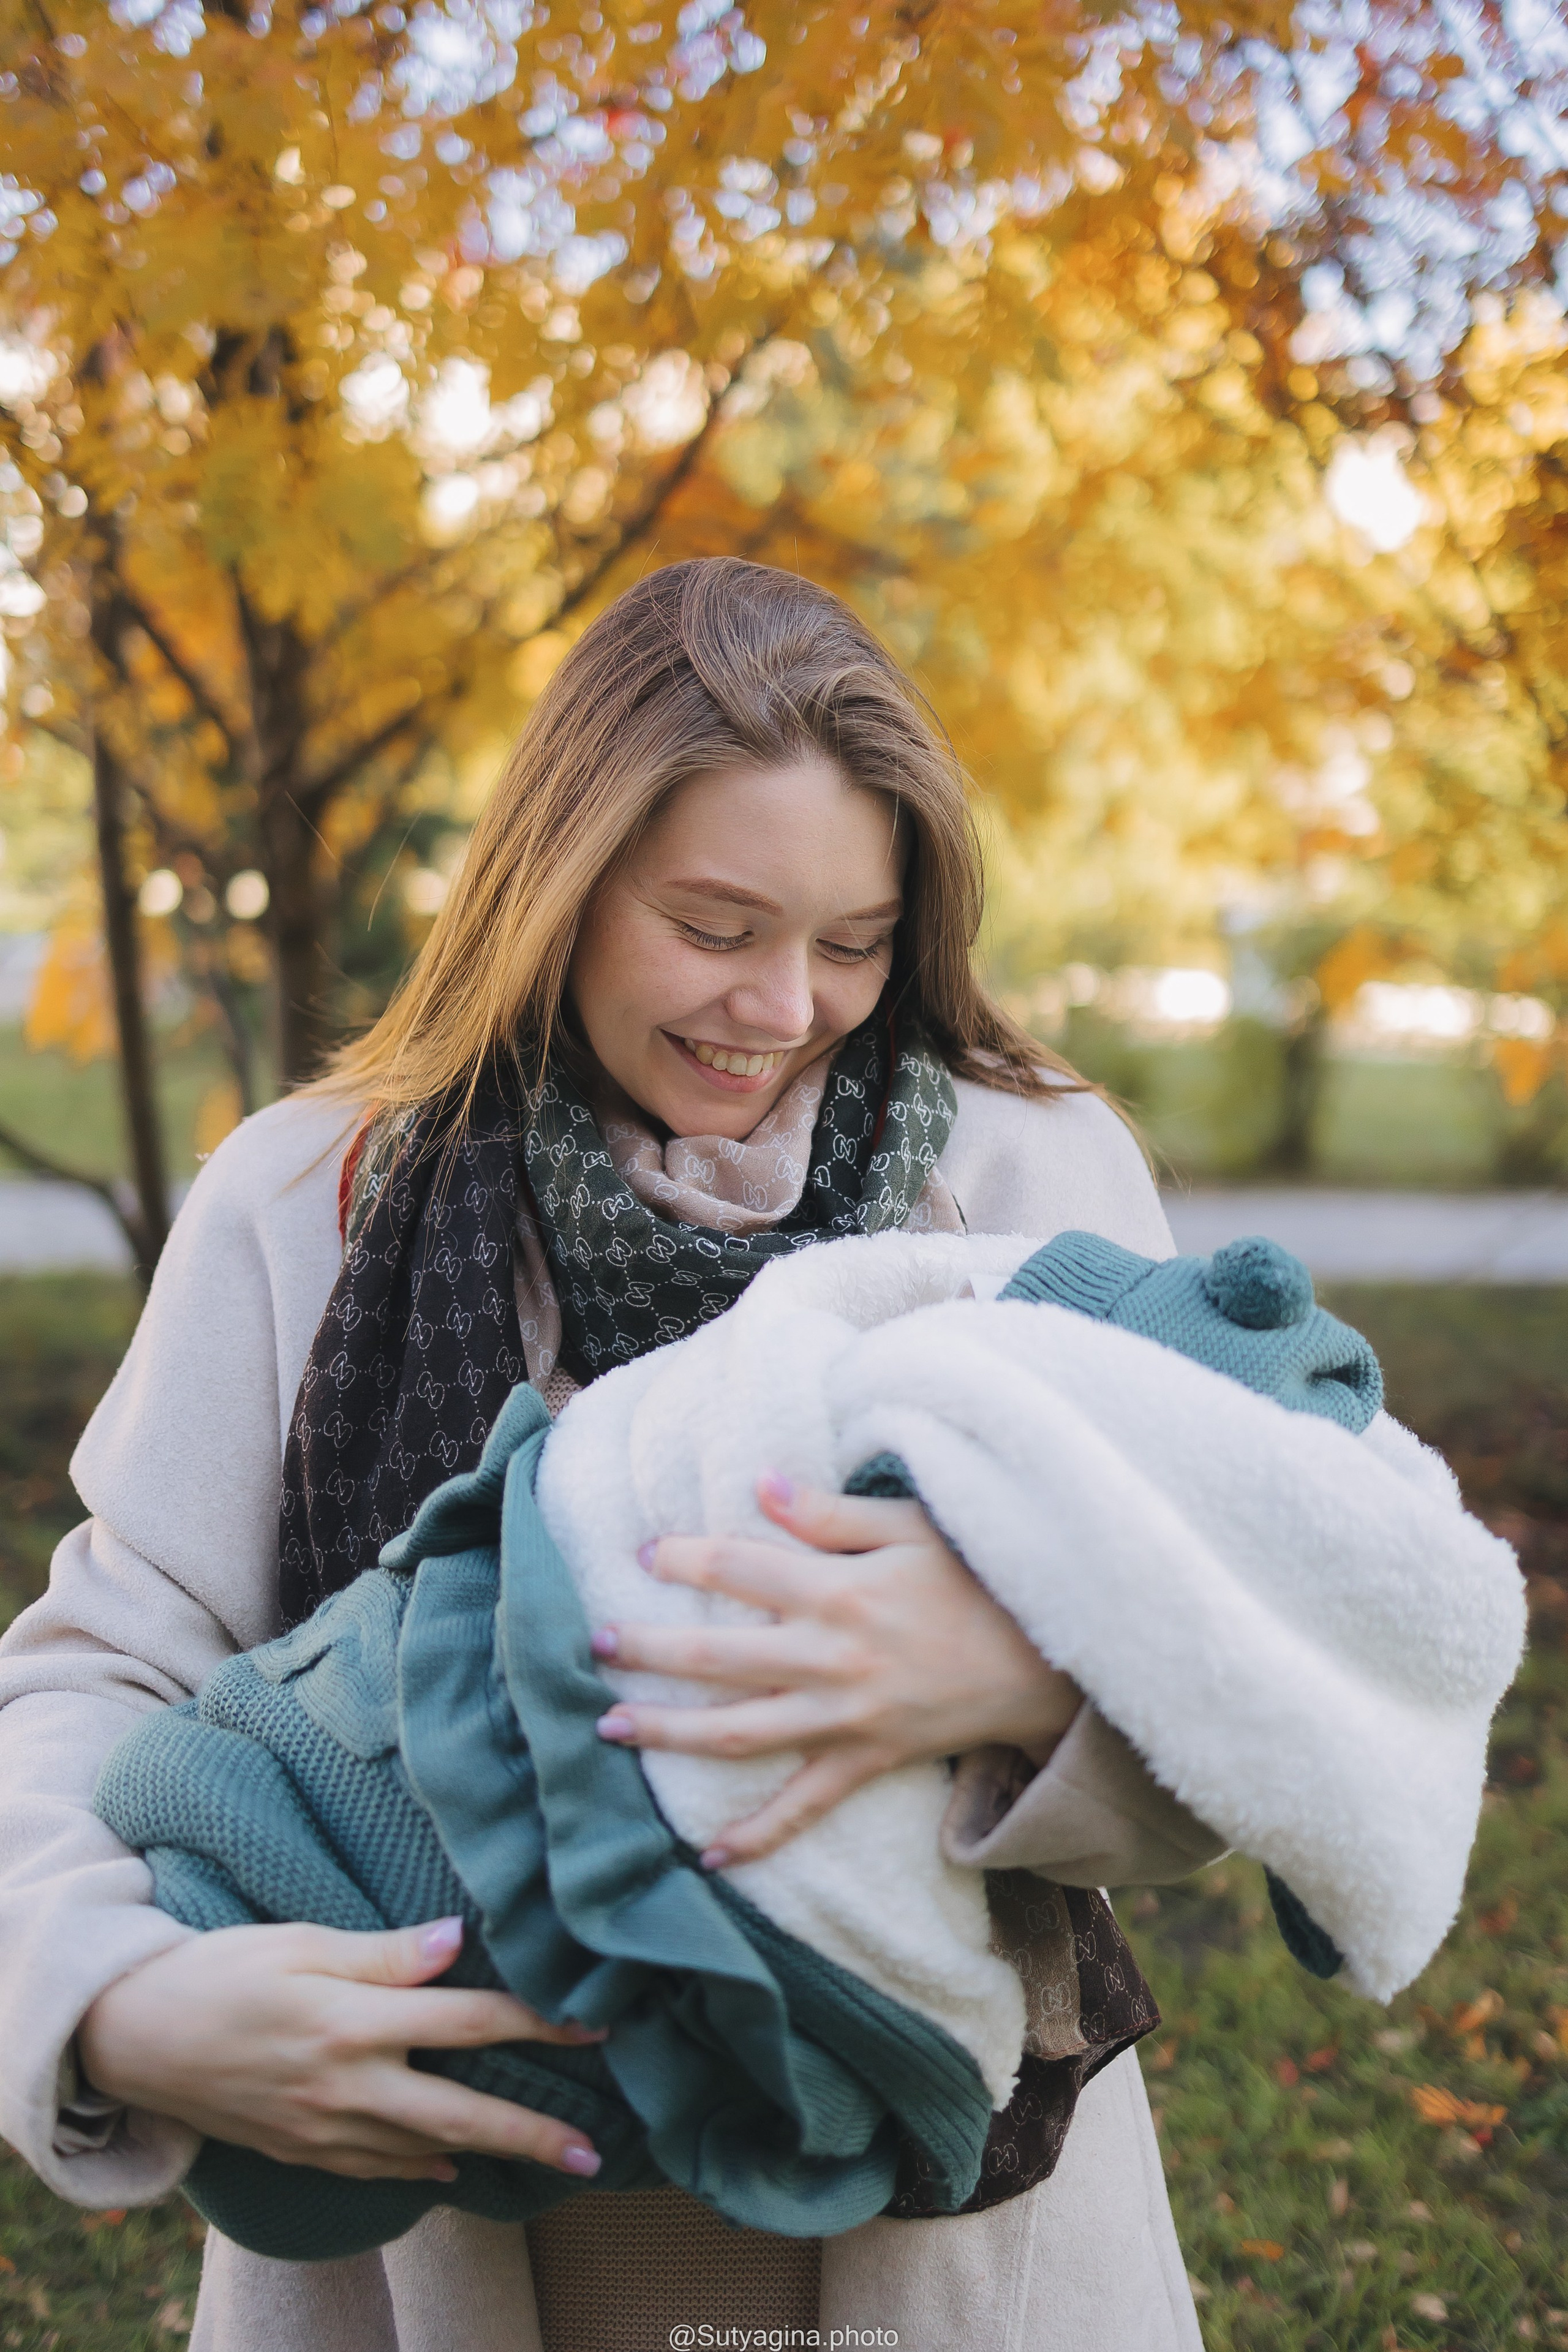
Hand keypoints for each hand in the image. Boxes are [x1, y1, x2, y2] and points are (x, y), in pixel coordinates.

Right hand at [77, 1915, 604, 2183]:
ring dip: (489, 2156)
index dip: (537, 2024)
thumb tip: (458, 1942)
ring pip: (425, 2153)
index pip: (467, 2023)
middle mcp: (345, 2085)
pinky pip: (375, 2171)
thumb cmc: (221, 1969)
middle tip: (596, 2149)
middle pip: (461, 2113)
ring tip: (548, 2156)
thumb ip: (384, 1953)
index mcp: (351, 2021)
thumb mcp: (301, 1941)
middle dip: (533, 2132)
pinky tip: (451, 2169)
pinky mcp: (300, 2153)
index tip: (595, 2027)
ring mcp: (322, 2129)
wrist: (133, 2035)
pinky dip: (419, 2172)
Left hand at [591, 1477, 1081, 1866]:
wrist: (1049, 1662)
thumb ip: (831, 1512)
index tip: (640, 1551)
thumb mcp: (911, 1525)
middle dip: (650, 1651)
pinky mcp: (868, 1761)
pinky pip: (803, 1806)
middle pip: (720, 1657)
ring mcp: (848, 1718)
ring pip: (741, 1733)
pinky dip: (758, 1835)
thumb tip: (759, 1484)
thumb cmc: (976, 1581)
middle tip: (594, 1644)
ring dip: (671, 1734)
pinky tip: (710, 1854)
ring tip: (610, 1728)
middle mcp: (833, 1658)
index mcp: (839, 1591)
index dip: (684, 1556)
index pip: (740, 1568)